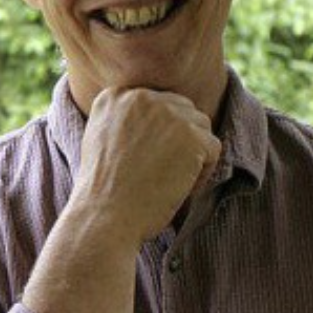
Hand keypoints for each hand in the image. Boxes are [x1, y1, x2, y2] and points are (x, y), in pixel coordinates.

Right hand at [71, 87, 220, 245]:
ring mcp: (168, 113)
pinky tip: (181, 190)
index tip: (145, 162)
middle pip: (182, 109)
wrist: (104, 216)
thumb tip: (161, 122)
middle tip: (162, 174)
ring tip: (172, 182)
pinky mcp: (191, 135)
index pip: (157, 103)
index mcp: (116, 96)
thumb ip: (124, 120)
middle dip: (180, 141)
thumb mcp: (98, 139)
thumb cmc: (102, 190)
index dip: (159, 135)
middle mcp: (141, 96)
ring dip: (194, 154)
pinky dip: (203, 173)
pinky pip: (213, 148)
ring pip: (200, 127)